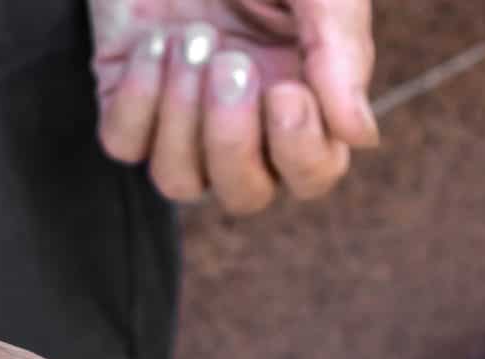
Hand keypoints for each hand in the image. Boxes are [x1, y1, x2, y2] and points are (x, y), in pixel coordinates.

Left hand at [91, 0, 378, 213]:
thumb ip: (340, 54)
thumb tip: (360, 137)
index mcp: (302, 96)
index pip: (311, 175)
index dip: (300, 153)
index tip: (286, 90)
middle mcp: (243, 119)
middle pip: (242, 194)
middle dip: (232, 141)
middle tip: (230, 62)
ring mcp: (180, 116)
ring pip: (178, 182)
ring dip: (182, 117)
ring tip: (191, 37)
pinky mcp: (126, 98)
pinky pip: (124, 144)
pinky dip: (139, 99)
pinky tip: (155, 41)